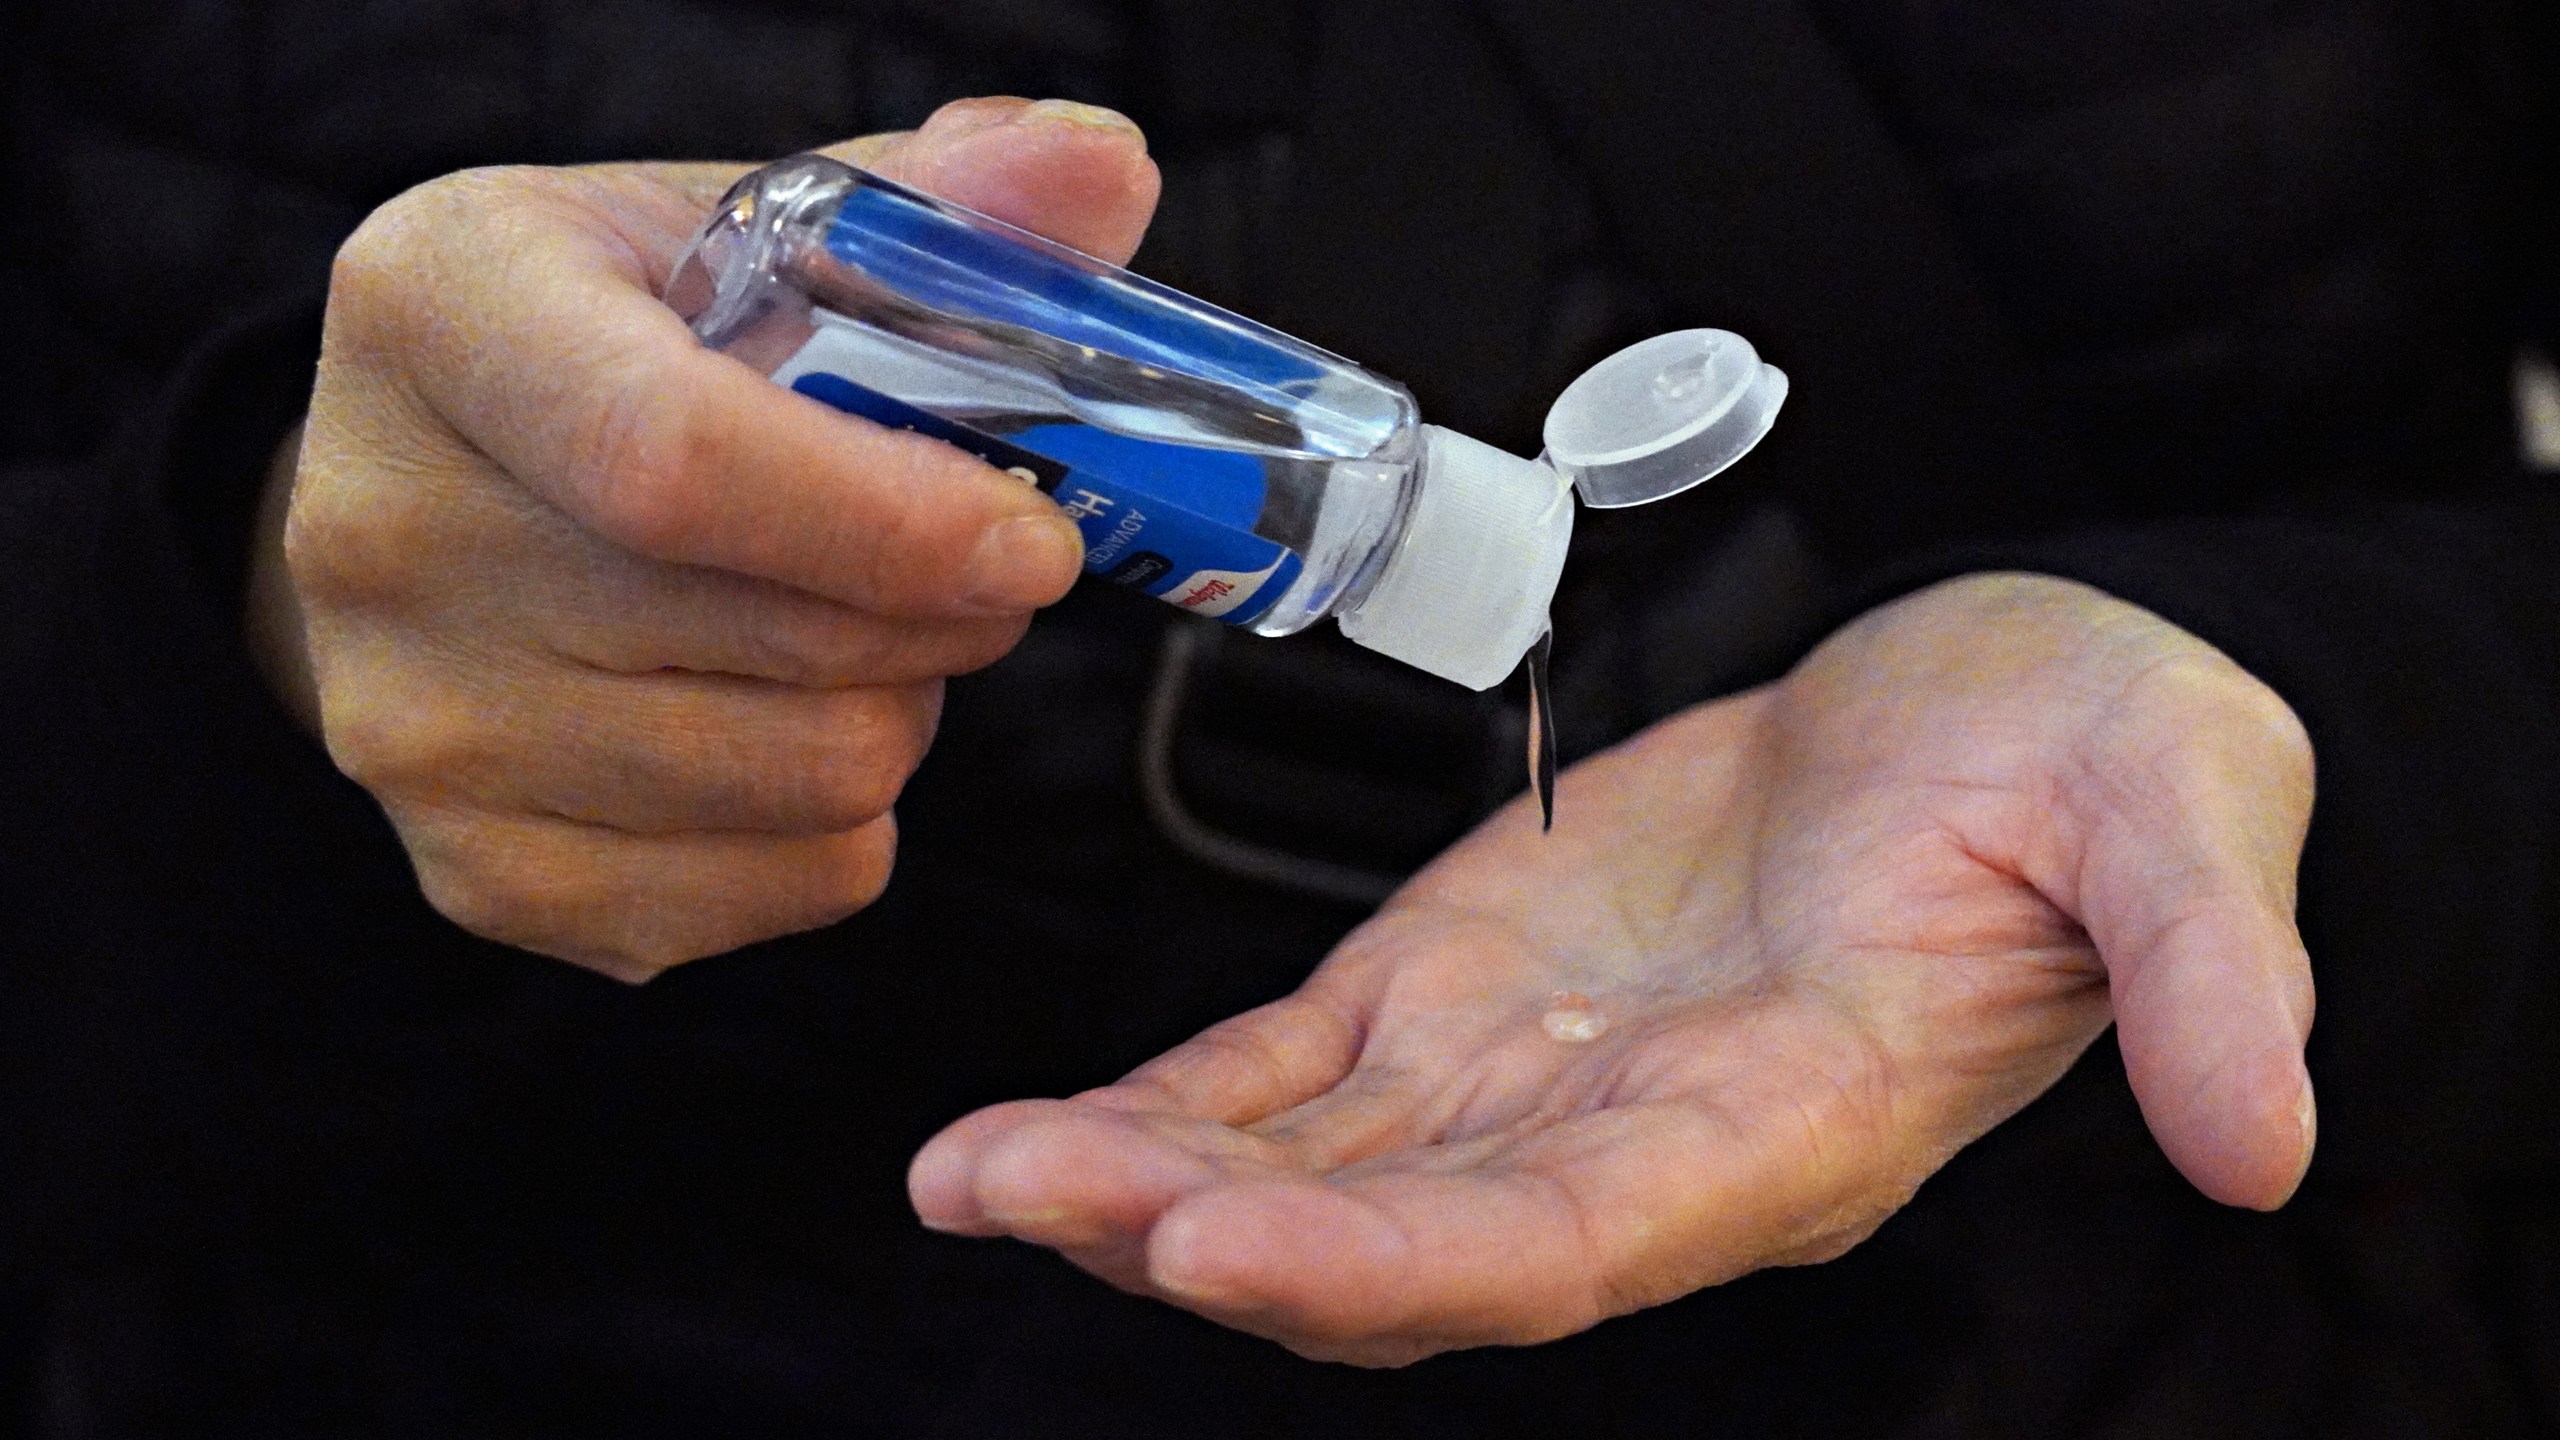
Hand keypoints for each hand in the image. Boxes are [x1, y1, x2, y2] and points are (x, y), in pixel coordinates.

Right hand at [249, 99, 1160, 978]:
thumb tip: (1105, 168)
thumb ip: (934, 208)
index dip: (896, 520)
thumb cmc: (624, 348)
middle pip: (784, 641)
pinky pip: (792, 887)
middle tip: (969, 558)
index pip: (676, 458)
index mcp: (441, 316)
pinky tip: (793, 719)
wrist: (436, 501)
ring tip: (857, 627)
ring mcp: (419, 734)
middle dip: (948, 610)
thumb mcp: (746, 229)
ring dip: (903, 706)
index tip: (1038, 541)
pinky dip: (852, 819)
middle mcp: (387, 537)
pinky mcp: (486, 876)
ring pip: (816, 779)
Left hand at [908, 573, 2317, 1363]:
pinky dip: (1165, 1100)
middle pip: (1402, 1233)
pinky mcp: (1459, 982)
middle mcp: (1637, 1142)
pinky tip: (1034, 1125)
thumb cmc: (2095, 766)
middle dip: (1209, 1231)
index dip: (1404, 1257)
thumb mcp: (2181, 823)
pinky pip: (1291, 1070)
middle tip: (1024, 1196)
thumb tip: (2273, 1143)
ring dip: (1141, 1177)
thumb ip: (2208, 975)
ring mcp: (1531, 1071)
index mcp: (1793, 1123)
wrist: (1998, 709)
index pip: (1577, 1236)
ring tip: (973, 1172)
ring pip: (1315, 1163)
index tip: (1226, 1243)